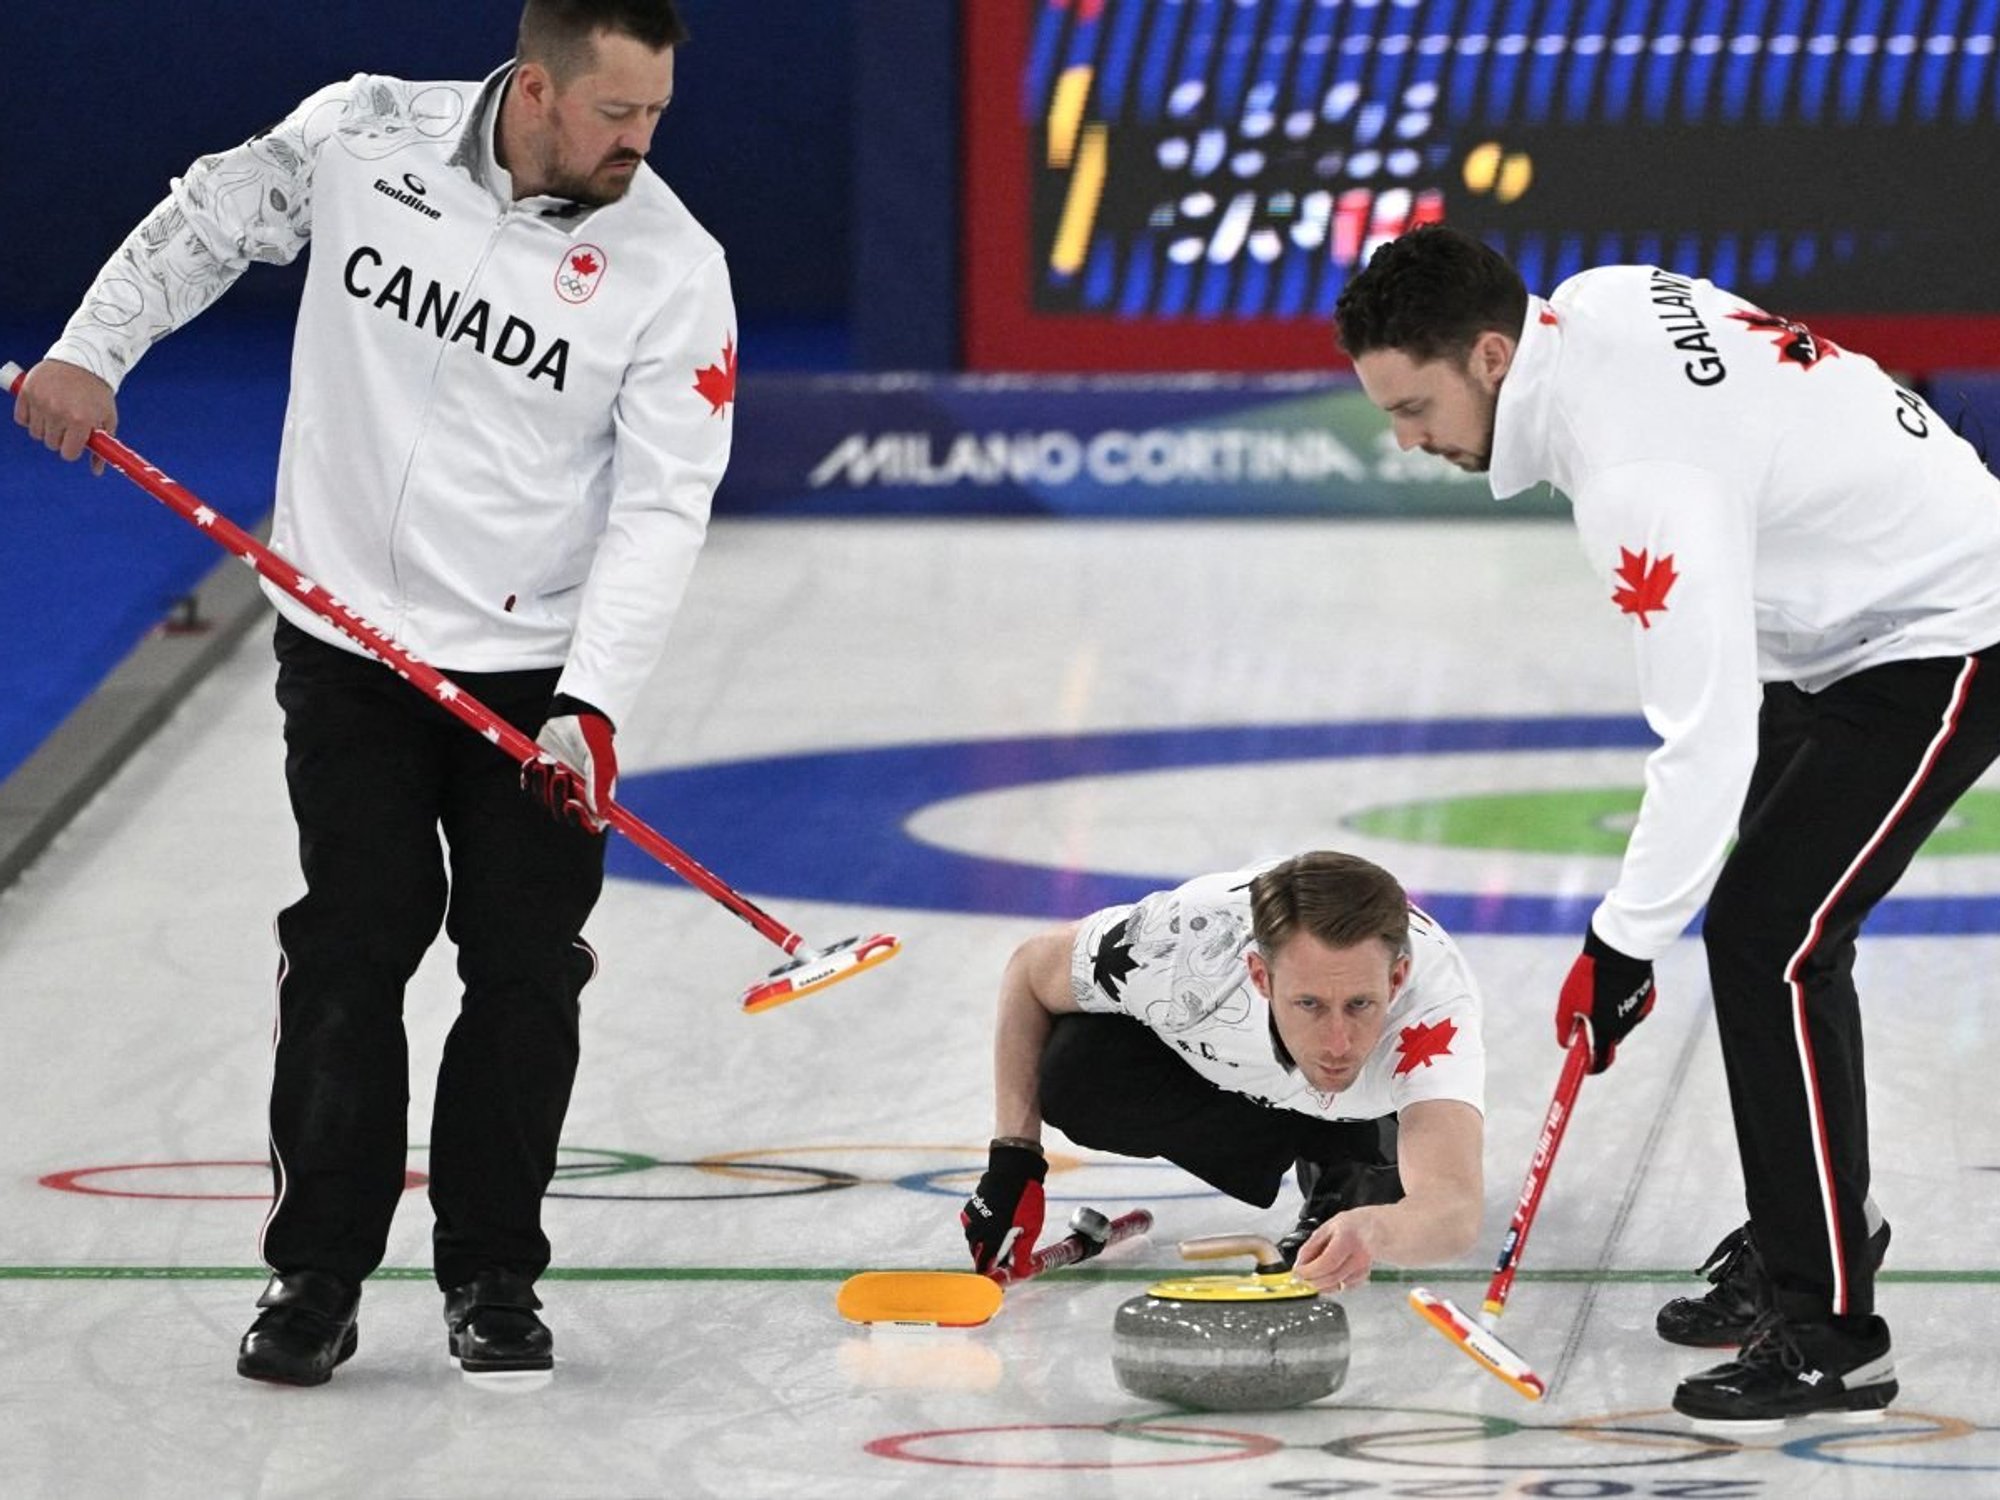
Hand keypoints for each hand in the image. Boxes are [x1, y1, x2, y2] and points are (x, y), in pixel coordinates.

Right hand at [13, 359, 116, 472]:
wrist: (83, 360)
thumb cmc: (97, 392)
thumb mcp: (107, 419)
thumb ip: (102, 446)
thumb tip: (96, 471)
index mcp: (80, 421)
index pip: (68, 453)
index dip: (73, 449)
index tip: (76, 441)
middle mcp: (58, 412)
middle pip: (51, 444)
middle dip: (60, 438)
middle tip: (68, 424)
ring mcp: (40, 402)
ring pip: (36, 433)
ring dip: (45, 428)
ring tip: (56, 414)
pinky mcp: (26, 392)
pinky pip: (21, 419)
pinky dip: (29, 417)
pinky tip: (42, 408)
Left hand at [523, 696, 615, 831]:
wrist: (573, 712)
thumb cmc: (593, 734)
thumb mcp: (600, 759)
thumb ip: (599, 786)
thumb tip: (600, 814)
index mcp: (595, 793)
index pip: (589, 822)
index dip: (579, 819)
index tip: (572, 804)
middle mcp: (577, 792)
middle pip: (562, 813)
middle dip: (558, 796)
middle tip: (561, 774)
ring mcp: (557, 783)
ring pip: (543, 800)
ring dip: (542, 783)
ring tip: (547, 761)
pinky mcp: (541, 772)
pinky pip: (529, 785)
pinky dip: (529, 776)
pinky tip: (535, 760)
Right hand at [960, 1141, 1046, 1277]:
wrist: (1014, 1170)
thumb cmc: (1026, 1200)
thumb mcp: (1031, 1228)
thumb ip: (1022, 1252)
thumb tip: (1021, 1271)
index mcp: (994, 1238)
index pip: (985, 1266)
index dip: (990, 1274)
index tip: (996, 1281)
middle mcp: (978, 1230)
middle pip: (977, 1255)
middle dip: (987, 1260)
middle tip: (1000, 1260)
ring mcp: (972, 1218)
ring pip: (973, 1240)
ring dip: (983, 1245)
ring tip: (997, 1241)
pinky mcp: (970, 1208)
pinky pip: (971, 1226)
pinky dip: (979, 1229)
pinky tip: (991, 1224)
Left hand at [1292, 1213, 1373, 1294]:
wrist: (1374, 1230)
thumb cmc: (1351, 1227)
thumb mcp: (1327, 1228)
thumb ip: (1312, 1246)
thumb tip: (1299, 1264)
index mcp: (1347, 1239)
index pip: (1326, 1262)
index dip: (1309, 1271)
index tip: (1298, 1272)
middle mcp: (1358, 1256)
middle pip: (1332, 1277)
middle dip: (1312, 1281)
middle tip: (1301, 1278)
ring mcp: (1362, 1268)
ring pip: (1337, 1286)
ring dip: (1320, 1285)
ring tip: (1312, 1277)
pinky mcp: (1363, 1277)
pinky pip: (1344, 1287)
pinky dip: (1332, 1286)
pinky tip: (1327, 1277)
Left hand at [1557, 926, 1655, 1072]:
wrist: (1618, 950)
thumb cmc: (1589, 976)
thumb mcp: (1568, 1001)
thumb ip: (1565, 1027)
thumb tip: (1566, 1044)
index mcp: (1606, 1031)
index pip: (1602, 1062)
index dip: (1592, 1068)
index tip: (1585, 1068)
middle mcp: (1626, 1026)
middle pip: (1611, 1041)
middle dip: (1599, 1037)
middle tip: (1584, 1022)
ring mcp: (1639, 1012)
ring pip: (1622, 1022)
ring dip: (1610, 1016)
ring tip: (1598, 991)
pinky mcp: (1647, 997)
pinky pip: (1632, 1006)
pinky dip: (1622, 1002)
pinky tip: (1613, 985)